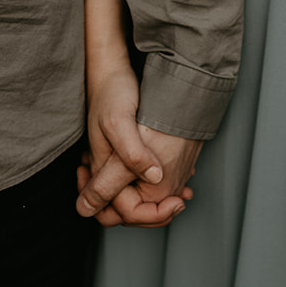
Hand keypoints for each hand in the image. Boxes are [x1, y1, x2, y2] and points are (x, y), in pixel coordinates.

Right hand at [78, 62, 198, 227]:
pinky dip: (160, 185)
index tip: (177, 201)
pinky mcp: (126, 154)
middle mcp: (106, 172)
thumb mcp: (120, 123)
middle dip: (156, 213)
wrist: (111, 71)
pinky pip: (140, 182)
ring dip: (160, 201)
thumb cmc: (113, 93)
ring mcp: (115, 163)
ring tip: (183, 193)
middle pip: (127, 213)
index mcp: (102, 170)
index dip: (151, 215)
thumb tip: (153, 180)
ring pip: (135, 199)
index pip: (122, 213)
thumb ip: (132, 155)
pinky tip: (178, 176)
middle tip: (181, 200)